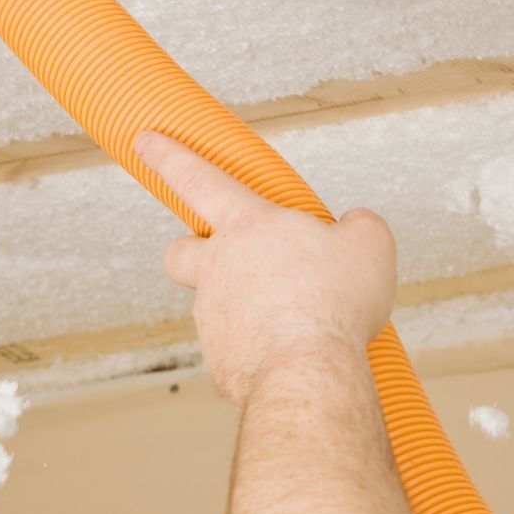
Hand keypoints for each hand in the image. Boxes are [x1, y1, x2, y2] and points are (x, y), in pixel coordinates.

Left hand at [134, 131, 396, 406]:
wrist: (309, 373)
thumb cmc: (333, 304)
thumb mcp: (368, 246)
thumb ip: (358, 226)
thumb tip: (353, 229)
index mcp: (247, 227)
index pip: (197, 177)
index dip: (169, 155)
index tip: (145, 140)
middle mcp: (218, 268)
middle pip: (180, 250)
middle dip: (193, 250)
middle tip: (228, 260)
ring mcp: (212, 316)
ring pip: (215, 305)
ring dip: (247, 308)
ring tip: (297, 320)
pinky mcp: (220, 359)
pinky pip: (236, 347)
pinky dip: (259, 347)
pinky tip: (293, 353)